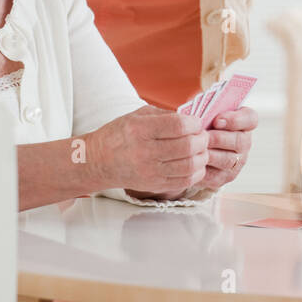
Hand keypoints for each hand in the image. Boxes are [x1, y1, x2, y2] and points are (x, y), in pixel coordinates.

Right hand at [88, 106, 207, 199]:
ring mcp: (150, 172)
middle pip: (188, 146)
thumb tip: (193, 119)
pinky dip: (197, 172)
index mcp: (140, 129)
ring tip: (200, 150)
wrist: (98, 162)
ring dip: (202, 156)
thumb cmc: (120, 134)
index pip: (179, 125)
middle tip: (202, 136)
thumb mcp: (138, 115)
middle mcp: (145, 152)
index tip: (195, 122)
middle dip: (202, 139)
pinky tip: (194, 163)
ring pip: (190, 166)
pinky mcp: (154, 185)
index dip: (194, 123)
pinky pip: (185, 181)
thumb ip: (166, 115)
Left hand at [196, 106, 258, 191]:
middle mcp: (245, 143)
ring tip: (195, 150)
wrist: (196, 148)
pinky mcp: (226, 177)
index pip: (250, 119)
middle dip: (218, 138)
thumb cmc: (203, 125)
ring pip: (228, 160)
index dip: (236, 120)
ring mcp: (238, 161)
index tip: (217, 120)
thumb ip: (209, 111)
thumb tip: (199, 114)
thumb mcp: (208, 114)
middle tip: (202, 136)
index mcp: (244, 123)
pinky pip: (216, 175)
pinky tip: (193, 162)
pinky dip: (203, 169)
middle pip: (239, 141)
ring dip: (210, 154)